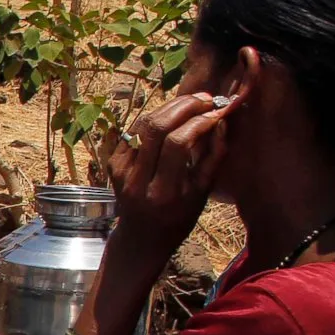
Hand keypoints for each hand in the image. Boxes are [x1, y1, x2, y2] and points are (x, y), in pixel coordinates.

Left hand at [103, 90, 230, 261]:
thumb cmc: (179, 216)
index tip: (217, 111)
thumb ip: (214, 157)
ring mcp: (120, 171)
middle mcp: (136, 180)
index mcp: (162, 192)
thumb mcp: (202, 193)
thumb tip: (220, 121)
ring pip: (143, 125)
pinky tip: (173, 113)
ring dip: (169, 107)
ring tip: (193, 101)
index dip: (198, 122)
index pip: (177, 144)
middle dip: (184, 107)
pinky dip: (155, 117)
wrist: (141, 236)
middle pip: (156, 128)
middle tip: (205, 98)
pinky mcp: (113, 164)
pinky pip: (134, 130)